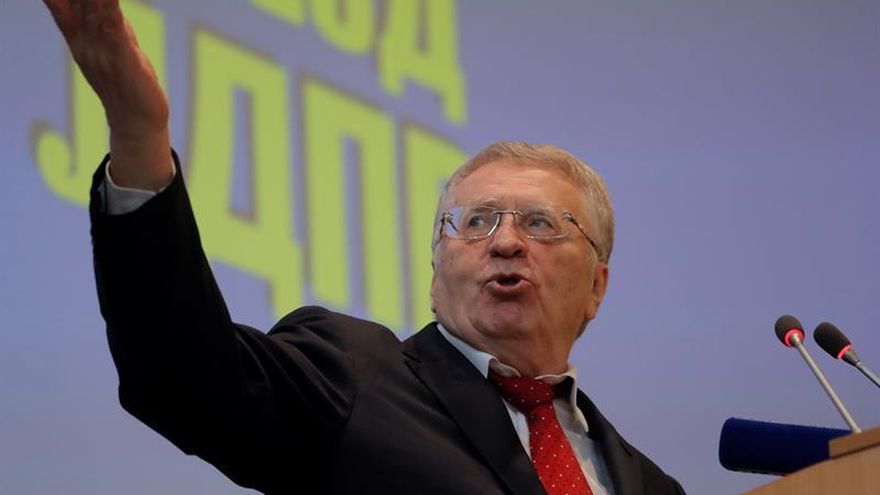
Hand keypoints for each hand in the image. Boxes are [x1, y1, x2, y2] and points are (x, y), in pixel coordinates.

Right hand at [44, 0, 171, 188]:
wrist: (136, 122)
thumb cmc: (124, 81)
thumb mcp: (108, 44)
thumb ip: (99, 19)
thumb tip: (99, 1)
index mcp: (78, 36)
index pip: (59, 1)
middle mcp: (86, 41)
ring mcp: (103, 52)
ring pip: (95, 9)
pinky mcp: (125, 62)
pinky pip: (116, 32)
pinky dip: (112, 13)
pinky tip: (110, 5)